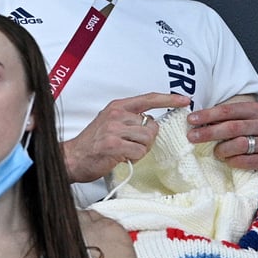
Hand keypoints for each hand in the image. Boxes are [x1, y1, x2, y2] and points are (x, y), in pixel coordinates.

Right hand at [63, 92, 190, 183]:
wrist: (72, 158)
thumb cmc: (93, 143)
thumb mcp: (110, 123)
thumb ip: (130, 120)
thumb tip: (153, 124)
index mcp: (117, 106)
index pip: (149, 98)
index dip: (169, 99)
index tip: (185, 100)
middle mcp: (116, 114)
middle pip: (152, 126)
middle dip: (147, 140)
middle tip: (131, 146)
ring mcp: (114, 129)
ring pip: (147, 139)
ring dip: (141, 150)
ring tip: (125, 151)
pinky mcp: (114, 145)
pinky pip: (139, 152)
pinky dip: (134, 158)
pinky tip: (121, 158)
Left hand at [186, 97, 257, 175]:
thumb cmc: (249, 140)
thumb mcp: (237, 125)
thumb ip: (220, 120)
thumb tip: (194, 120)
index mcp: (254, 111)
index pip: (228, 110)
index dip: (208, 114)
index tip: (191, 120)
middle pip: (233, 126)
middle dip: (209, 132)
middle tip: (192, 137)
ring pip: (240, 144)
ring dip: (223, 149)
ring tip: (217, 153)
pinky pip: (246, 160)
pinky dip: (233, 161)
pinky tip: (228, 161)